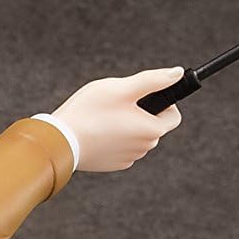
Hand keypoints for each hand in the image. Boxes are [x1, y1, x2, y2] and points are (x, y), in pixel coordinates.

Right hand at [50, 68, 186, 171]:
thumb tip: (177, 73)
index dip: (163, 102)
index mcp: (151, 129)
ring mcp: (128, 158)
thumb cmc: (89, 112)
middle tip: (116, 105)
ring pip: (136, 138)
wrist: (60, 141)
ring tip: (103, 118)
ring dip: (127, 127)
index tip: (142, 97)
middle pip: (153, 126)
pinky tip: (97, 132)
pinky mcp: (113, 165)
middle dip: (141, 114)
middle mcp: (144, 147)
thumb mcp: (121, 88)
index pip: (174, 116)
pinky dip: (114, 140)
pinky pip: (122, 149)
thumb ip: (152, 80)